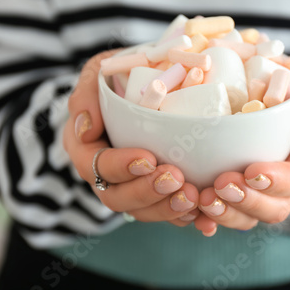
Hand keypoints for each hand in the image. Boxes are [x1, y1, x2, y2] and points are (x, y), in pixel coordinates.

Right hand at [63, 50, 199, 225]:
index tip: (148, 159)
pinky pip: (165, 213)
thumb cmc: (119, 77)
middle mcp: (105, 174)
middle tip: (176, 180)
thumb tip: (85, 130)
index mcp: (87, 148)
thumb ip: (86, 95)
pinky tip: (204, 217)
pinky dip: (183, 217)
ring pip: (142, 211)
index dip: (120, 167)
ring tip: (194, 197)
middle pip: (117, 197)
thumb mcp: (97, 73)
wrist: (142, 86)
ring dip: (167, 208)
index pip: (95, 165)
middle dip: (147, 192)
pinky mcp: (154, 192)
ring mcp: (130, 186)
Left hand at [195, 82, 289, 234]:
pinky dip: (208, 221)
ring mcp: (253, 195)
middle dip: (247, 201)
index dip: (276, 181)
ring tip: (204, 199)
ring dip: (225, 213)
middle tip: (222, 184)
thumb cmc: (279, 92)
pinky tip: (196, 218)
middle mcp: (280, 187)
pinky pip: (220, 217)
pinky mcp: (229, 196)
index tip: (253, 171)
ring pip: (246, 218)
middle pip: (272, 209)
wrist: (253, 90)